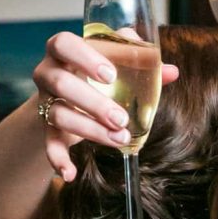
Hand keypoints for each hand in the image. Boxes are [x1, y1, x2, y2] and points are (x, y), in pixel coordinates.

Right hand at [31, 31, 178, 180]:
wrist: (70, 94)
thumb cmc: (99, 72)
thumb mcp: (118, 63)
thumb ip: (142, 63)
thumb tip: (172, 71)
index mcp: (65, 49)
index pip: (64, 44)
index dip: (85, 58)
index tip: (110, 75)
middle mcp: (49, 72)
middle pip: (61, 83)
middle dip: (93, 103)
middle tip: (121, 118)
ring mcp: (45, 100)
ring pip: (58, 114)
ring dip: (90, 130)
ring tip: (120, 139)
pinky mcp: (47, 126)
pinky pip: (48, 142)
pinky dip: (57, 159)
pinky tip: (69, 174)